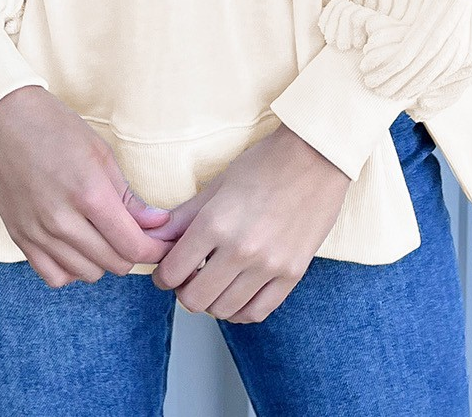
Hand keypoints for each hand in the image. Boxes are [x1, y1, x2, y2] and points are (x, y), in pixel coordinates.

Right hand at [0, 85, 174, 285]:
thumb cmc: (52, 126)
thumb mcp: (99, 151)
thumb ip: (127, 195)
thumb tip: (156, 223)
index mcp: (89, 193)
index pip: (133, 245)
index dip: (155, 249)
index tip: (163, 243)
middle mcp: (62, 220)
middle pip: (113, 263)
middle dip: (133, 252)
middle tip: (137, 234)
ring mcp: (38, 233)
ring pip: (86, 274)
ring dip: (103, 260)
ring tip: (105, 236)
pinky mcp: (19, 238)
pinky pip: (54, 276)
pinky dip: (71, 270)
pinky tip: (77, 248)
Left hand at [149, 123, 351, 322]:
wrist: (316, 157)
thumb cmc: (264, 164)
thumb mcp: (217, 185)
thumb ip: (184, 217)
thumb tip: (155, 239)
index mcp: (216, 223)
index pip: (172, 272)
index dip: (162, 276)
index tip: (166, 271)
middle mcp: (240, 250)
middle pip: (194, 299)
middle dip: (184, 291)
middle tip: (189, 277)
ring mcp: (269, 265)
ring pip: (223, 310)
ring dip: (211, 301)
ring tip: (214, 281)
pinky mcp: (292, 274)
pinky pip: (257, 312)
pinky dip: (240, 310)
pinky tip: (236, 293)